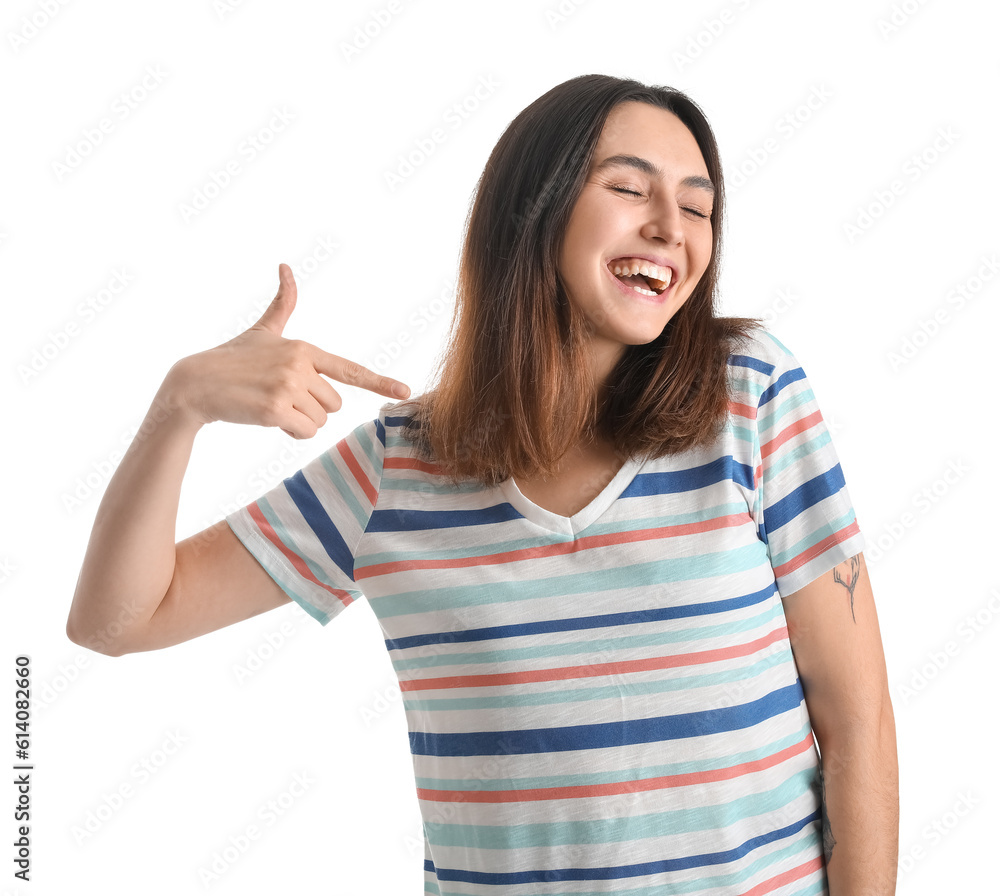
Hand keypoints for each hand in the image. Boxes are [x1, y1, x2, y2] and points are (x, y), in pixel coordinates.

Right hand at [164, 264, 410, 437]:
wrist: (195, 383)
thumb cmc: (232, 358)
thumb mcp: (262, 330)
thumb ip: (282, 304)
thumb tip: (286, 266)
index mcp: (304, 348)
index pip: (349, 369)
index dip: (379, 381)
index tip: (405, 390)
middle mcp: (300, 365)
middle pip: (333, 405)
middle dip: (312, 408)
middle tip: (280, 396)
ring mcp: (288, 387)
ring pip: (319, 421)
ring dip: (299, 421)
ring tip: (271, 404)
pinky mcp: (275, 409)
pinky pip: (304, 432)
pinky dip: (290, 432)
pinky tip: (268, 418)